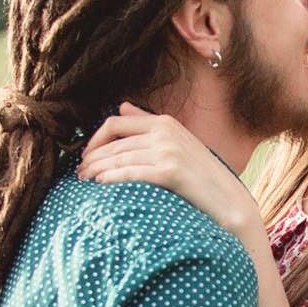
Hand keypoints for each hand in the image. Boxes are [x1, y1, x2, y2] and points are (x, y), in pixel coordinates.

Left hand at [78, 103, 261, 237]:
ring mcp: (169, 151)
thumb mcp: (176, 142)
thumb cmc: (201, 175)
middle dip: (91, 158)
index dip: (95, 138)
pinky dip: (113, 178)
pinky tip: (101, 184)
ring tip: (83, 181)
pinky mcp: (171, 171)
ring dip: (96, 169)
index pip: (116, 122)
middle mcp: (165, 132)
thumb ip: (148, 124)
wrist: (229, 200)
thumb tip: (122, 106)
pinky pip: (132, 173)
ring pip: (119, 158)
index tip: (86, 155)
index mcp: (165, 122)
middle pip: (114, 142)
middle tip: (78, 173)